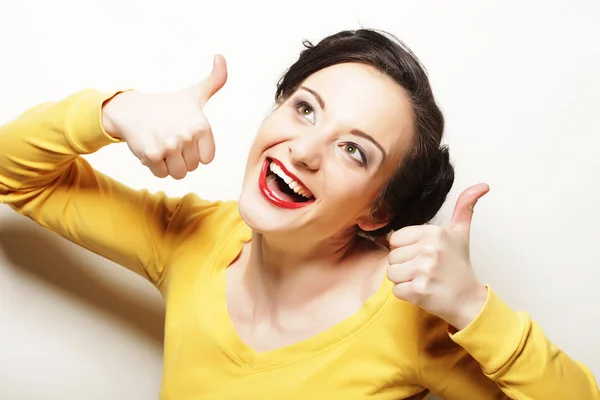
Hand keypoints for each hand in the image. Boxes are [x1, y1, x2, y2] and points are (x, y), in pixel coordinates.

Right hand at [102, 54, 226, 178]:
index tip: (186, 137)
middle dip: (181, 158)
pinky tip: (151, 148)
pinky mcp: (152, 155)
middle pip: (192, 167)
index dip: (196, 151)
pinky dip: (155, 167)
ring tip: (162, 146)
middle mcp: (187, 135)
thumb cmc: (167, 105)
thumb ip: (214, 80)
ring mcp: (170, 146)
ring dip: (169, 165)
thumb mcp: (194, 94)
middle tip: (170, 139)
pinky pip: (162, 174)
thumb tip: (221, 56)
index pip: (207, 158)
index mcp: (202, 125)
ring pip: (179, 173)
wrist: (130, 109)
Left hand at [387, 183, 489, 329]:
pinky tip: (423, 291)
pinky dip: (406, 294)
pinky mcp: (419, 290)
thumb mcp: (461, 233)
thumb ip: (464, 207)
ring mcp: (424, 270)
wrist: (468, 299)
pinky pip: (397, 290)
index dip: (406, 249)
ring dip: (404, 280)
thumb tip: (482, 185)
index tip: (423, 255)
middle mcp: (429, 249)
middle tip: (425, 270)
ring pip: (391, 273)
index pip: (396, 239)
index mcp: (434, 233)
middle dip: (405, 266)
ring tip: (423, 280)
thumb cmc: (459, 265)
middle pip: (392, 257)